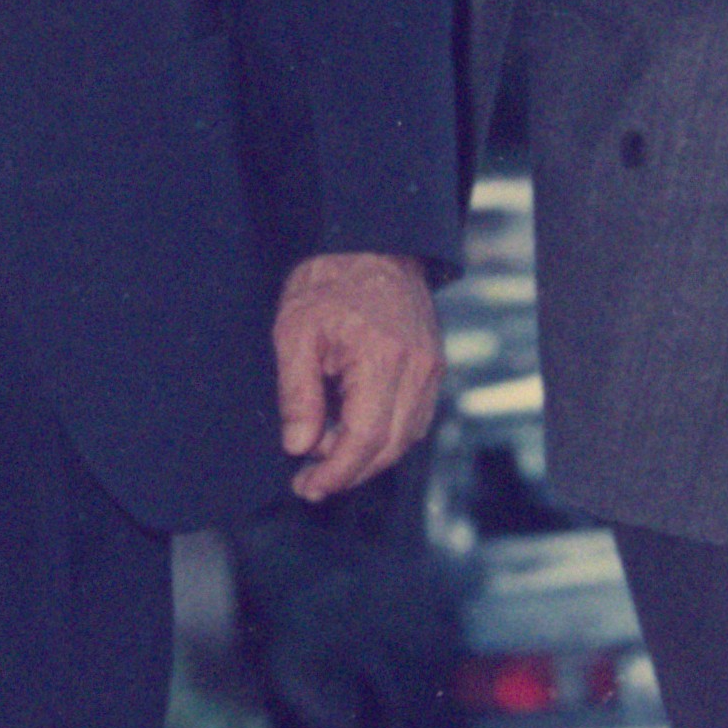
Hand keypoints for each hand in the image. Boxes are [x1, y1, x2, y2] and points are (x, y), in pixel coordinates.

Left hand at [273, 251, 441, 501]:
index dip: (336, 472)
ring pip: (405, 437)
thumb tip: (299, 445)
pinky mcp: (432, 365)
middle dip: (349, 472)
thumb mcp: (295, 334)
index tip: (308, 486)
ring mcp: (430, 367)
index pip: (365, 438)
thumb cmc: (329, 280)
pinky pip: (413, 417)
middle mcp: (417, 368)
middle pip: (390, 447)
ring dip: (366, 455)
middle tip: (310, 482)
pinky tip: (351, 429)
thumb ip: (297, 394)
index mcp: (382, 358)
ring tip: (324, 451)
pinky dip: (384, 434)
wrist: (371, 240)